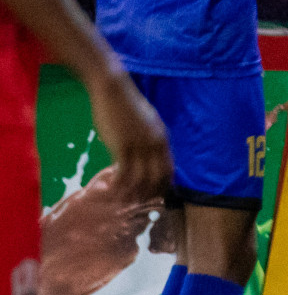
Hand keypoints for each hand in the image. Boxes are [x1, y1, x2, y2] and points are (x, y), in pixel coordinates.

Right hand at [84, 71, 171, 202]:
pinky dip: (119, 185)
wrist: (114, 89)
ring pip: (140, 179)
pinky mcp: (122, 146)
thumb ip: (149, 138)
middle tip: (139, 205)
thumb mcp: (146, 122)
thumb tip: (145, 152)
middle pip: (157, 177)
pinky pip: (124, 173)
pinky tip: (111, 190)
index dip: (163, 185)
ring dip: (132, 193)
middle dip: (150, 193)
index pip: (168, 169)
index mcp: (163, 139)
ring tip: (123, 203)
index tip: (155, 196)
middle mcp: (155, 145)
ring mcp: (140, 146)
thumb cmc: (126, 104)